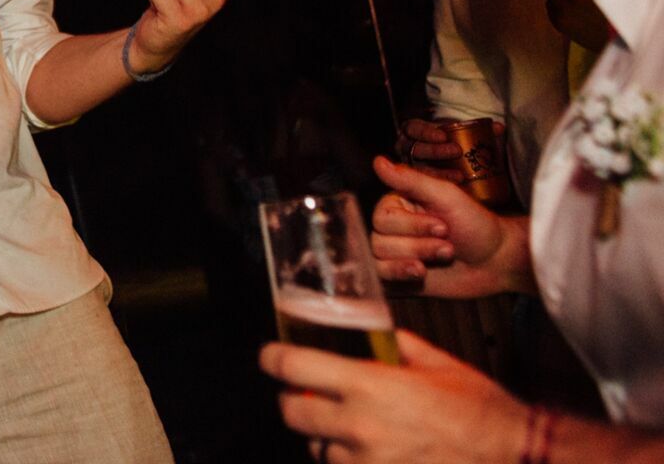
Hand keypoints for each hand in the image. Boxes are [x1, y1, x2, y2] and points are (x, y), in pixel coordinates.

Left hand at [260, 329, 525, 463]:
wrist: (516, 457)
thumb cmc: (481, 412)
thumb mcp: (438, 365)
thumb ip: (398, 345)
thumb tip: (377, 335)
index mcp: (368, 386)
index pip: (292, 367)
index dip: (273, 359)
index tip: (270, 357)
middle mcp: (358, 425)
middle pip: (292, 412)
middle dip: (295, 400)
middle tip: (308, 395)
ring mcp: (366, 462)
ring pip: (317, 449)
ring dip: (325, 438)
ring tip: (351, 430)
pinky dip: (349, 462)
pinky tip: (368, 452)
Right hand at [368, 155, 524, 296]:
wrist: (496, 261)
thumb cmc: (476, 225)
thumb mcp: (446, 196)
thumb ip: (410, 180)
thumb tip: (378, 161)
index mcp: (398, 205)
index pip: (382, 217)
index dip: (412, 225)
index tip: (443, 226)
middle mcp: (392, 228)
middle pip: (379, 239)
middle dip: (419, 245)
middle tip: (448, 244)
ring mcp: (394, 252)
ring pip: (380, 259)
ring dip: (416, 258)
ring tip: (444, 256)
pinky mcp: (399, 275)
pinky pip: (381, 276)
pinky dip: (400, 273)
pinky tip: (421, 272)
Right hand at [395, 118, 475, 180]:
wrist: (449, 159)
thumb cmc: (452, 142)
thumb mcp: (461, 132)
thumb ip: (480, 129)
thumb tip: (497, 127)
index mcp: (412, 131)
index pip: (413, 128)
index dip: (426, 132)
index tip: (444, 136)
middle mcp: (406, 147)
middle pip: (415, 148)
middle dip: (435, 151)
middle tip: (457, 151)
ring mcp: (410, 165)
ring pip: (418, 168)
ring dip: (438, 171)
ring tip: (460, 174)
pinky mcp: (416, 180)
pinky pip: (424, 183)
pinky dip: (441, 183)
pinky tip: (456, 184)